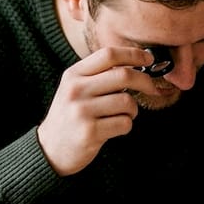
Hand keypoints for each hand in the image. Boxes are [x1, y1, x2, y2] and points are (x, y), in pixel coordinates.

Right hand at [36, 46, 160, 175]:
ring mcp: (81, 111)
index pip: (108, 54)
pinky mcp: (89, 132)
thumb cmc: (71, 116)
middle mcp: (76, 90)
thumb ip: (99, 75)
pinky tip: (115, 128)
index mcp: (73, 75)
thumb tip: (137, 64)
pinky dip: (126, 125)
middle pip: (123, 75)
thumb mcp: (76, 89)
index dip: (134, 54)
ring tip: (124, 115)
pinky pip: (124, 123)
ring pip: (127, 101)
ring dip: (133, 110)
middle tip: (152, 88)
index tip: (149, 58)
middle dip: (145, 81)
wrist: (50, 149)